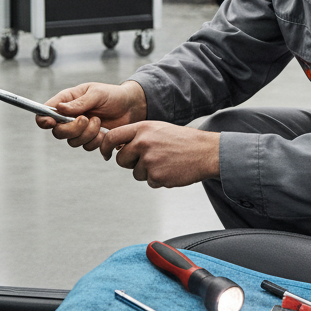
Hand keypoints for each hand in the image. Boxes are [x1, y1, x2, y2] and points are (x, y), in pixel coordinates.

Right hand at [35, 80, 146, 148]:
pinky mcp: (91, 139)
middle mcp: (70, 116)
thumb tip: (59, 108)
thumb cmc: (113, 95)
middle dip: (72, 129)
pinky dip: (96, 141)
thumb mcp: (97, 93)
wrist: (132, 106)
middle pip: (58, 132)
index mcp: (67, 101)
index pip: (45, 112)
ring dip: (87, 134)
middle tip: (86, 120)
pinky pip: (87, 146)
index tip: (52, 122)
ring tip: (99, 121)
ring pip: (72, 141)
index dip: (44, 120)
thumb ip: (79, 102)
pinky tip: (104, 131)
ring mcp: (80, 129)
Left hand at [96, 121, 220, 187]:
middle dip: (130, 163)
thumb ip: (138, 135)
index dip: (105, 147)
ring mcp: (149, 160)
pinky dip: (159, 179)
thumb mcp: (158, 129)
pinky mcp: (156, 176)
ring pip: (136, 173)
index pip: (112, 137)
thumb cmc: (183, 140)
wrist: (205, 151)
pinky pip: (149, 182)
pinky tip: (171, 169)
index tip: (105, 153)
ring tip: (165, 162)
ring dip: (148, 172)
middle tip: (148, 159)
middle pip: (121, 159)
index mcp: (142, 128)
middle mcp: (143, 143)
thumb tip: (118, 146)